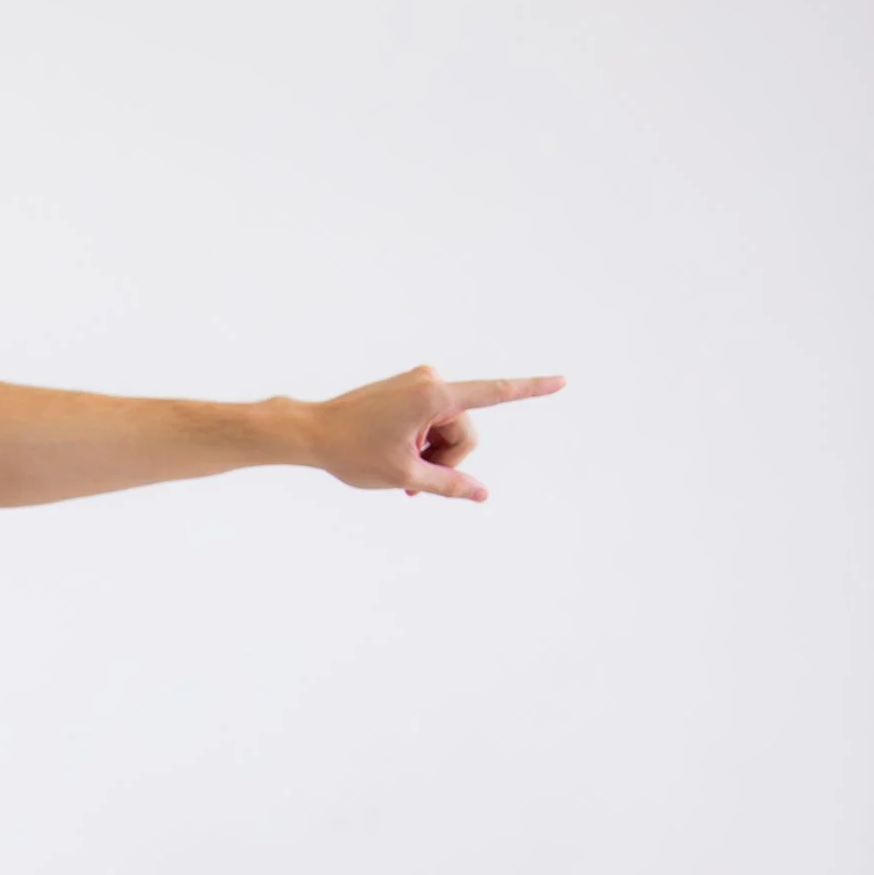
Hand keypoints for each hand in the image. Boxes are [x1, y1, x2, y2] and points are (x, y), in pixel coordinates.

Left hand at [308, 365, 563, 503]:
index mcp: (433, 396)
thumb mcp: (404, 475)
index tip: (562, 381)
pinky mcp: (413, 389)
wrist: (311, 432)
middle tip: (412, 479)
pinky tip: (402, 457)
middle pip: (467, 432)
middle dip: (447, 459)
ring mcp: (422, 383)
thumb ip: (449, 485)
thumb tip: (482, 494)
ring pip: (451, 431)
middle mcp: (432, 381)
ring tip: (402, 469)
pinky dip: (425, 444)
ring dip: (434, 455)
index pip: (493, 393)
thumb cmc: (351, 451)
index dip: (530, 390)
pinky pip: (435, 423)